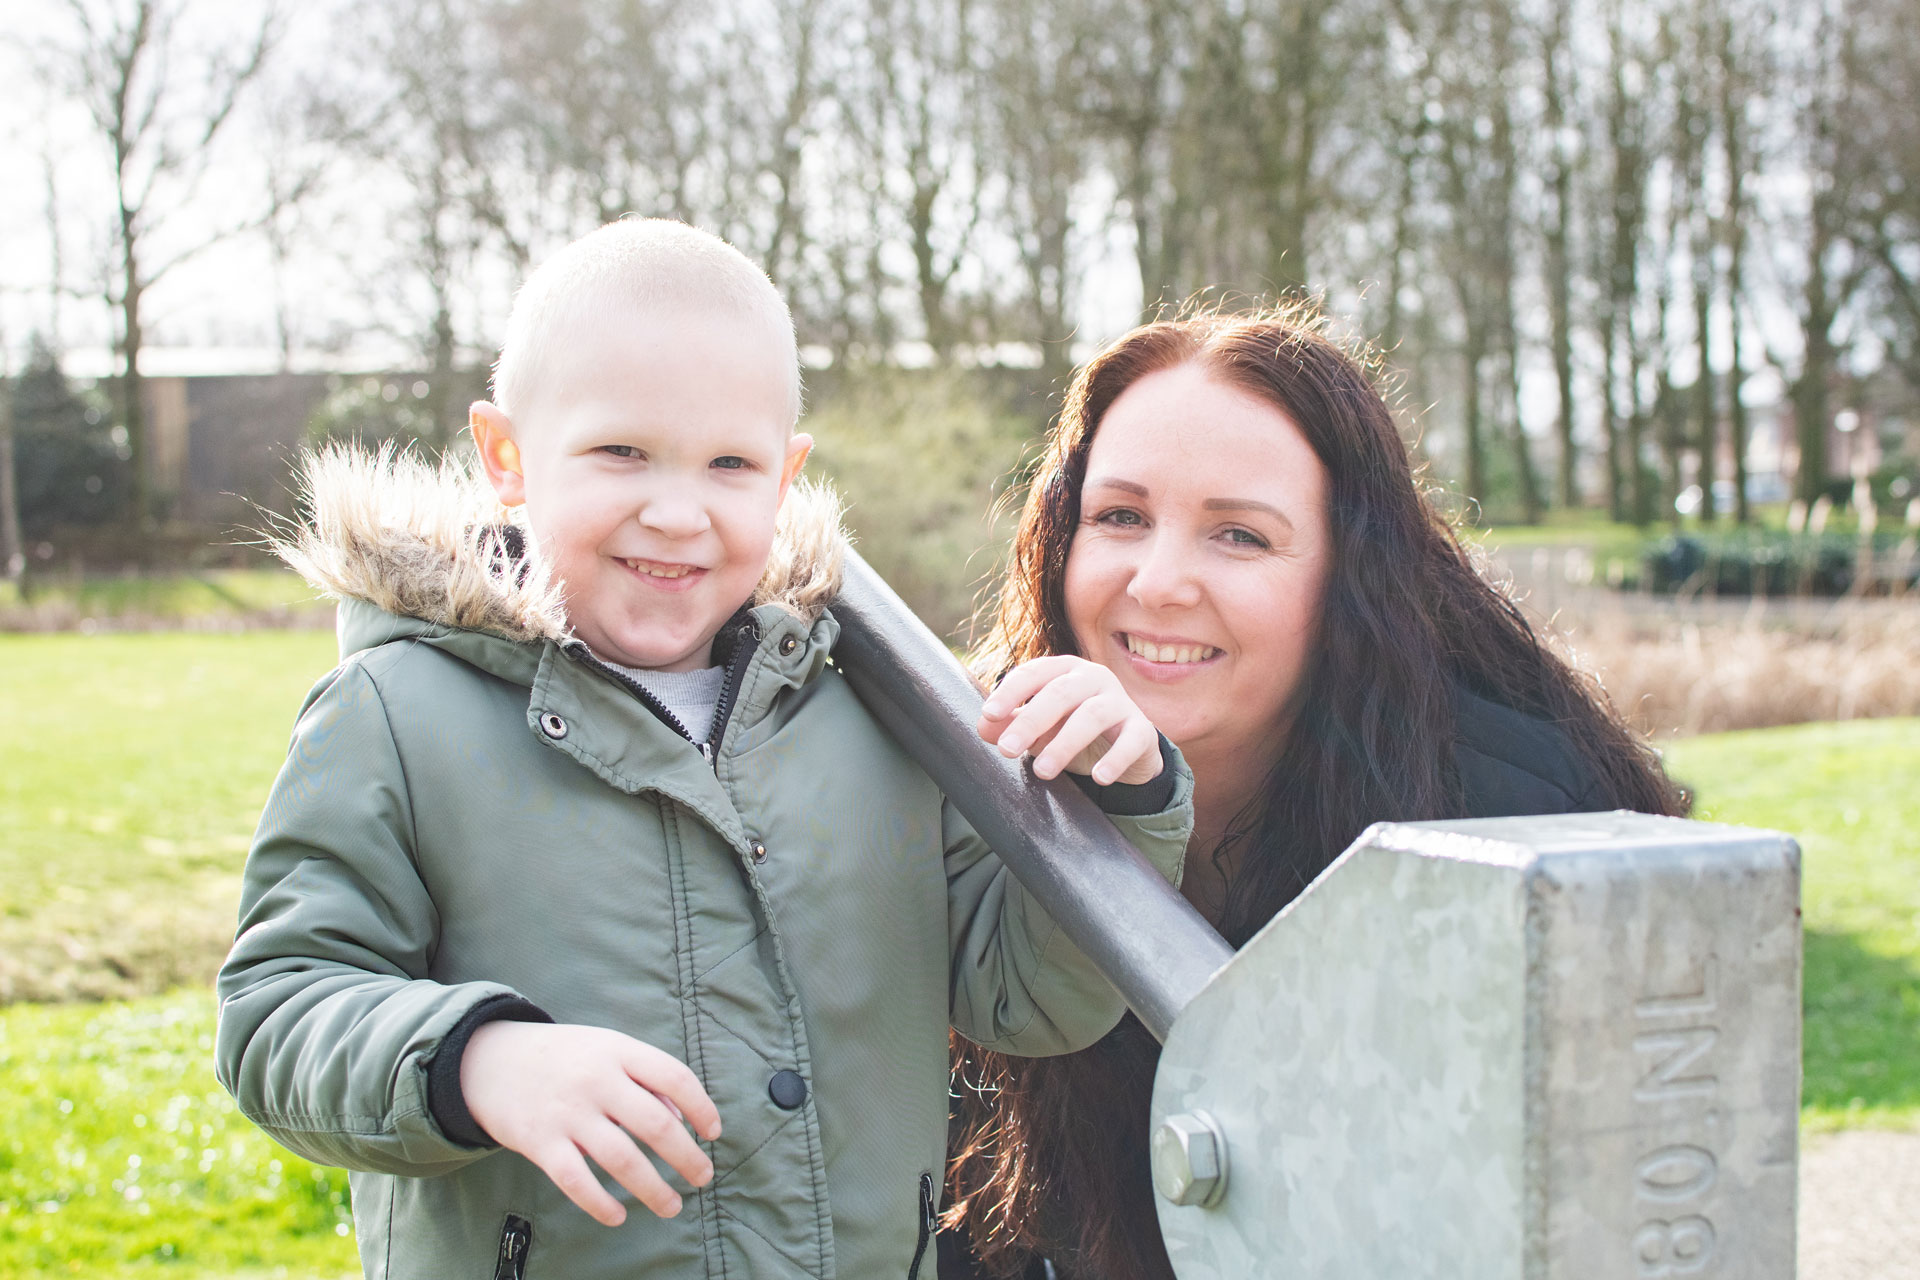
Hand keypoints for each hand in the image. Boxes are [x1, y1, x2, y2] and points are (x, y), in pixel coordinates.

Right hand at [460, 1021, 721, 1225]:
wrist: (489, 1060)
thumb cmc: (563, 1057)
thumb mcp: (606, 1049)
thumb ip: (645, 1078)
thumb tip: (683, 1120)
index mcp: (618, 1050)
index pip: (675, 1077)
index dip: (702, 1107)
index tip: (713, 1134)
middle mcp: (596, 1080)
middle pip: (656, 1124)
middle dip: (687, 1157)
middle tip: (703, 1177)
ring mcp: (567, 1112)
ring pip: (622, 1159)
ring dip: (654, 1189)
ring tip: (672, 1206)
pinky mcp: (539, 1143)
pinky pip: (577, 1181)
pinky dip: (600, 1203)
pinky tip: (618, 1216)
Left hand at [976, 655, 1163, 785]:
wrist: (1126, 749)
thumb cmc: (1074, 730)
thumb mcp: (1040, 728)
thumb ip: (1012, 724)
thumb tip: (983, 726)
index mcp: (1065, 670)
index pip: (1035, 672)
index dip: (1011, 691)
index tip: (989, 713)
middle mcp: (1094, 678)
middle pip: (1060, 693)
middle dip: (1031, 721)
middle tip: (1007, 750)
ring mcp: (1121, 702)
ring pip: (1092, 716)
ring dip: (1064, 743)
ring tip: (1042, 771)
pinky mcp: (1142, 730)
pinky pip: (1130, 741)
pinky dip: (1115, 759)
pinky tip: (1100, 778)